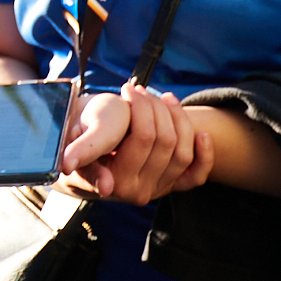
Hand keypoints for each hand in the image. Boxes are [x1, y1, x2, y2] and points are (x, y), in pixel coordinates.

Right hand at [58, 87, 211, 204]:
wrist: (84, 150)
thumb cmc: (78, 136)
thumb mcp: (75, 139)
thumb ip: (85, 157)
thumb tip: (106, 187)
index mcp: (115, 182)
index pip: (144, 136)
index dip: (140, 107)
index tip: (127, 88)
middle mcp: (139, 192)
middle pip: (166, 141)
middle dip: (156, 107)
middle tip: (139, 91)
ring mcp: (157, 190)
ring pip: (183, 152)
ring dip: (177, 119)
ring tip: (160, 99)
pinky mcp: (170, 186)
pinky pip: (195, 176)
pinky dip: (204, 156)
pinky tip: (202, 135)